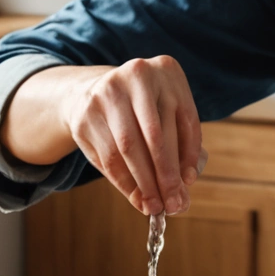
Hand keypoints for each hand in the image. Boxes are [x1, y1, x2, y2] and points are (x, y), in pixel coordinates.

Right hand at [55, 57, 204, 216]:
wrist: (97, 91)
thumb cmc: (145, 108)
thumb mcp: (168, 110)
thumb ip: (182, 141)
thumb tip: (185, 183)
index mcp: (166, 70)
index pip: (185, 119)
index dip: (188, 155)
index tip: (189, 183)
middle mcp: (136, 76)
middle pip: (155, 136)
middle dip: (165, 175)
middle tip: (172, 203)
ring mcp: (106, 93)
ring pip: (128, 148)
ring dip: (143, 182)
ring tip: (154, 205)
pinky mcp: (85, 116)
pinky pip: (106, 156)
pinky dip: (123, 181)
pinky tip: (135, 196)